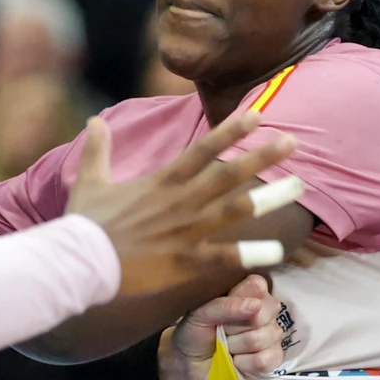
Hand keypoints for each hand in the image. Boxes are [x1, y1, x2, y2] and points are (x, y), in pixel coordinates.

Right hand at [66, 110, 301, 296]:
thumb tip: (94, 119)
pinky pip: (223, 257)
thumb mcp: (90, 179)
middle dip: (262, 156)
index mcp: (162, 182)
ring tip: (299, 187)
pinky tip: (277, 252)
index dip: (230, 131)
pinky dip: (250, 254)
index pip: (203, 150)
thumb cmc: (85, 223)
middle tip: (293, 141)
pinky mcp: (184, 262)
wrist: (80, 262)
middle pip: (228, 174)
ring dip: (269, 197)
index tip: (257, 116)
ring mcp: (186, 232)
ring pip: (234, 210)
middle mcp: (180, 202)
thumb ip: (98, 148)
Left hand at [157, 275, 285, 379]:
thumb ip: (225, 306)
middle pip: (260, 315)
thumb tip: (256, 305)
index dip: (239, 299)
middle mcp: (265, 310)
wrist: (190, 364)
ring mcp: (272, 334)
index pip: (257, 285)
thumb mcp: (200, 314)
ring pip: (261, 339)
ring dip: (236, 346)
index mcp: (248, 292)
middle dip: (234, 328)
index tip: (222, 310)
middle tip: (222, 330)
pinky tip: (237, 361)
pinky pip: (265, 360)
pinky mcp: (274, 357)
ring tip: (227, 346)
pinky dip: (245, 363)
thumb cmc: (196, 332)